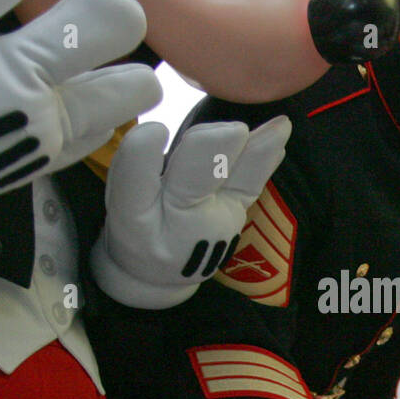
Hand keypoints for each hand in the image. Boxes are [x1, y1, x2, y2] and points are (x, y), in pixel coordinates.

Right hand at [0, 0, 160, 218]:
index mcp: (32, 70)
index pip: (116, 20)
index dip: (110, 2)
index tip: (83, 2)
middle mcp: (59, 114)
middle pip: (141, 87)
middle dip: (125, 63)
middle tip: (87, 49)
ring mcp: (59, 146)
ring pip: (119, 114)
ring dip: (109, 92)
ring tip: (68, 74)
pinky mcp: (50, 166)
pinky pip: (93, 137)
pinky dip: (88, 118)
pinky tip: (56, 102)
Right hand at [90, 116, 290, 308]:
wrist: (158, 274)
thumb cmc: (135, 222)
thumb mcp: (120, 199)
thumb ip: (135, 167)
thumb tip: (159, 125)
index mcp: (133, 219)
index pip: (134, 185)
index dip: (143, 155)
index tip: (155, 129)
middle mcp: (175, 226)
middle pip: (192, 184)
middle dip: (213, 152)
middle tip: (235, 130)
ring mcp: (212, 225)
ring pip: (233, 184)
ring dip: (254, 154)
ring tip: (278, 128)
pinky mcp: (235, 218)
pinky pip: (251, 186)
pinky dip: (264, 159)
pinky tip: (279, 135)